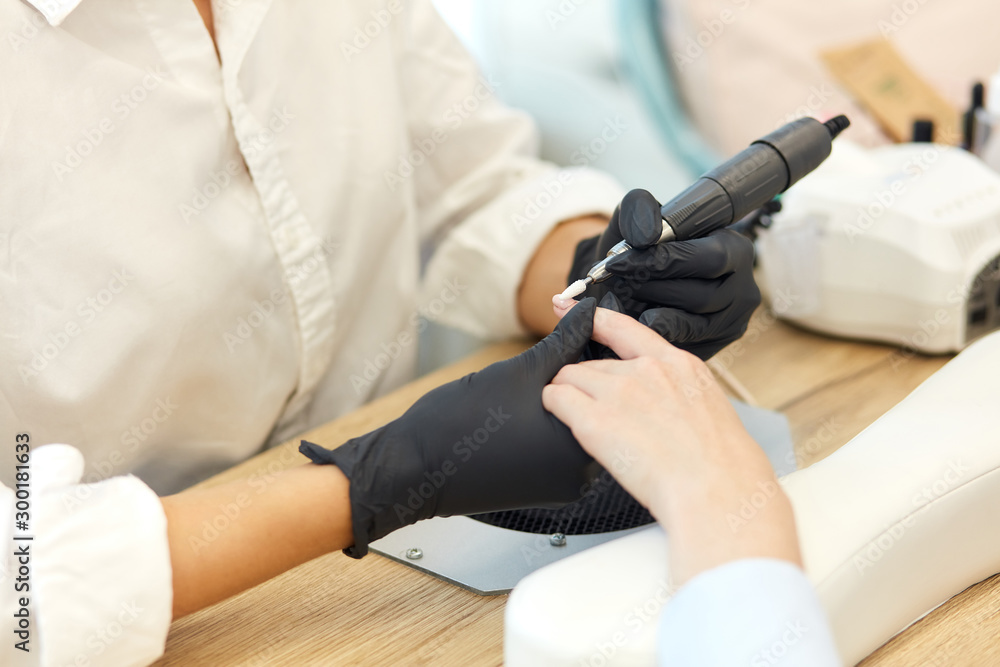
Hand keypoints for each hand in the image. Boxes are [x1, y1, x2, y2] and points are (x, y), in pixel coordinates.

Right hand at [300, 298, 600, 556]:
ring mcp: (563, 485)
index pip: (603, 386)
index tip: (561, 344)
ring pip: (572, 425)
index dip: (582, 355)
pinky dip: (543, 425)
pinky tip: (516, 416)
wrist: (412, 467)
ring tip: (518, 396)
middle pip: (592, 408)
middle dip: (570, 381)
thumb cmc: (457, 424)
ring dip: (556, 403)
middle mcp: (581, 474)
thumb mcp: (519, 371)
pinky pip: (556, 446)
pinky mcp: (544, 490)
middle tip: (533, 371)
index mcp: (581, 445)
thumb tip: (590, 312)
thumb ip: (564, 340)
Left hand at [542, 301, 799, 582]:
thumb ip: (675, 393)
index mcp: (677, 364)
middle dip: (584, 383)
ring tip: (580, 421)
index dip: (589, 317)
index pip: (623, 327)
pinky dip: (552, 405)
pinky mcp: (596, 419)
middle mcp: (646, 370)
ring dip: (568, 394)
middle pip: (591, 363)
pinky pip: (556, 398)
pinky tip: (559, 418)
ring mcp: (619, 392)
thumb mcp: (706, 409)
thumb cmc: (719, 467)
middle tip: (591, 409)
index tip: (565, 308)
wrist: (717, 491)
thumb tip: (657, 402)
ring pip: (569, 378)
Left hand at [567, 189, 760, 359]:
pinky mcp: (714, 347)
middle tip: (618, 282)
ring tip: (624, 297)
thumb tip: (646, 236)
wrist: (631, 282)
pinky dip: (653, 334)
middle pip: (701, 296)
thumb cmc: (640, 248)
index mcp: (735, 249)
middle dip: (652, 288)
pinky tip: (634, 320)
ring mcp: (732, 323)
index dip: (662, 261)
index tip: (617, 262)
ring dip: (648, 311)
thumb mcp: (636, 220)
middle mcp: (744, 288)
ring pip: (691, 325)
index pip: (708, 258)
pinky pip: (682, 347)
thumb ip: (639, 212)